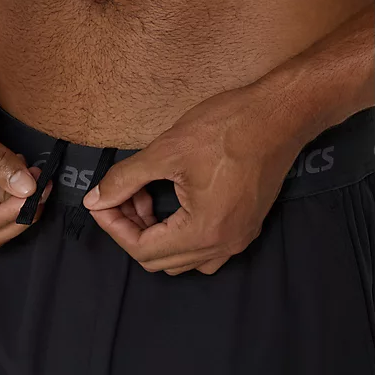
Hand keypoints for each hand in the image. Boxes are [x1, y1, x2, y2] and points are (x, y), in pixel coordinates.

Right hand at [0, 51, 48, 248]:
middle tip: (42, 188)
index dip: (4, 217)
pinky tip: (30, 166)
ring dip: (25, 199)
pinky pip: (8, 189)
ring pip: (3, 210)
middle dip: (17, 212)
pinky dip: (23, 184)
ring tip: (39, 173)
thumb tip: (26, 190)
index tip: (30, 196)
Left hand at [83, 85, 305, 274]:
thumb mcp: (166, 150)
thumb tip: (94, 200)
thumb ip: (124, 180)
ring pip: (181, 259)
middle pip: (159, 260)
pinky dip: (181, 236)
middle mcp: (223, 245)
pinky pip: (205, 251)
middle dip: (133, 229)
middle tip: (124, 195)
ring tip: (148, 197)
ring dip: (156, 234)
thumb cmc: (226, 127)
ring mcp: (238, 240)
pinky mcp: (246, 228)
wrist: (280, 114)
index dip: (115, 227)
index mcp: (203, 231)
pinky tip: (174, 205)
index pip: (142, 250)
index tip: (102, 201)